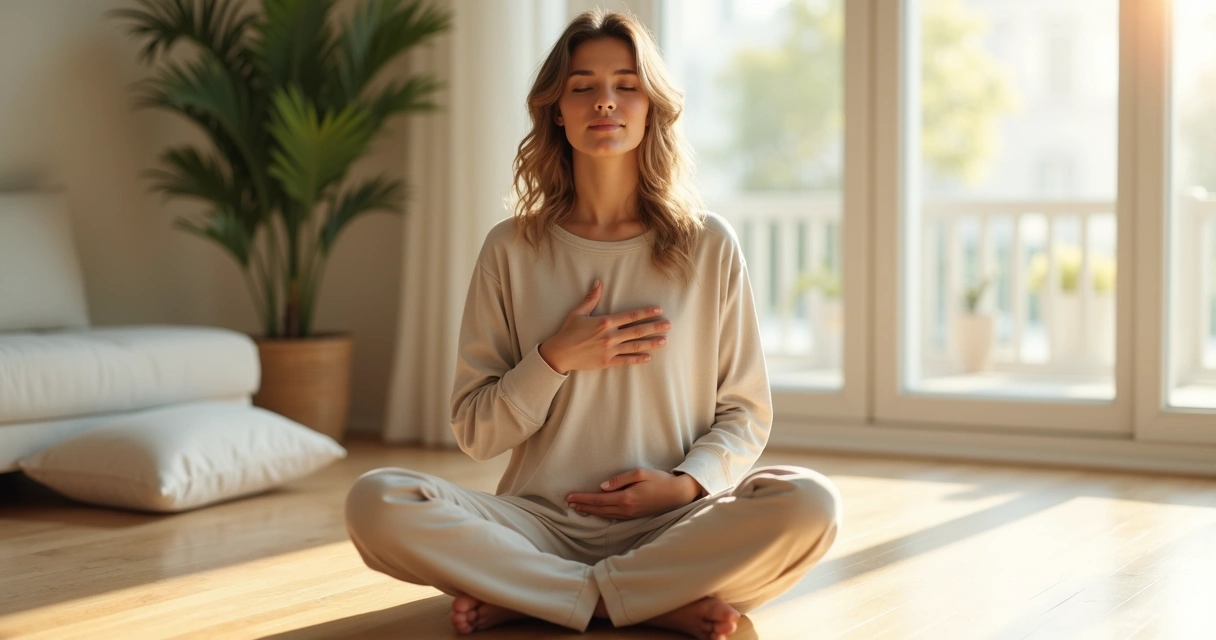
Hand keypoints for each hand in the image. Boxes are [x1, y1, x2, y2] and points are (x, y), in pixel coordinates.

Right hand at [538, 279, 670, 373]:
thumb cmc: (568, 331)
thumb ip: (591, 298)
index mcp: (604, 322)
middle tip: (669, 325)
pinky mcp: (607, 362)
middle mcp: (610, 336)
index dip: (645, 312)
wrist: (559, 353)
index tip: (658, 310)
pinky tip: (648, 357)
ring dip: (651, 343)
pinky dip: (637, 359)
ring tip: (664, 341)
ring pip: (635, 346)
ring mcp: (609, 350)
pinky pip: (626, 360)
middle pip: (637, 331)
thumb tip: (599, 282)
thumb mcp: (578, 312)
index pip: (630, 316)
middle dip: (654, 327)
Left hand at [566, 469, 701, 519]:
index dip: (583, 499)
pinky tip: (597, 512)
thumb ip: (620, 480)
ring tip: (578, 508)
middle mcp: (626, 509)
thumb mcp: (640, 474)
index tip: (570, 497)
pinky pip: (613, 516)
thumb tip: (601, 487)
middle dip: (583, 506)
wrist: (677, 494)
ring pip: (605, 515)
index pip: (598, 500)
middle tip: (568, 503)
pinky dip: (602, 514)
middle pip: (599, 509)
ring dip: (590, 511)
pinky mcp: (634, 515)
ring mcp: (631, 515)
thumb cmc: (660, 480)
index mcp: (626, 498)